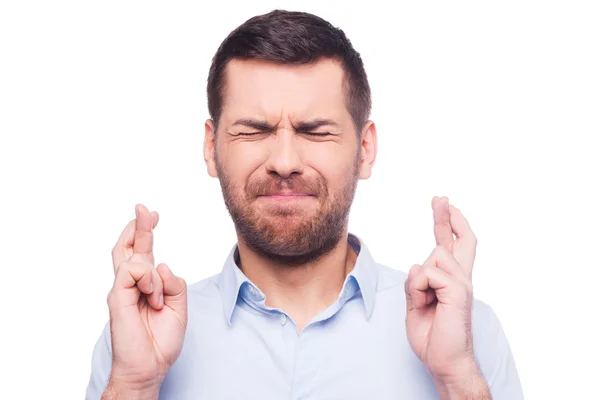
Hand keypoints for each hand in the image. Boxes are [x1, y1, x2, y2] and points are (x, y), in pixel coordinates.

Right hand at [105, 204, 186, 395]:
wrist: (149, 366)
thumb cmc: (161, 340)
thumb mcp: (179, 307)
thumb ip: (175, 284)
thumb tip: (163, 265)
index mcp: (146, 284)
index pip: (142, 251)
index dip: (145, 231)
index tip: (153, 214)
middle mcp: (132, 283)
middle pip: (129, 246)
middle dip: (137, 224)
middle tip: (143, 207)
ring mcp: (122, 289)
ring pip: (134, 257)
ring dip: (153, 273)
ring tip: (157, 300)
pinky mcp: (116, 296)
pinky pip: (132, 271)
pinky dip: (148, 279)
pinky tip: (152, 297)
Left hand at [405, 196, 481, 386]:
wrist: (444, 360)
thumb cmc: (432, 335)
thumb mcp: (416, 303)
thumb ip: (417, 281)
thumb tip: (417, 264)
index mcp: (452, 280)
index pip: (452, 245)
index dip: (448, 224)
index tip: (443, 204)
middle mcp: (461, 278)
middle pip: (458, 239)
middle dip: (446, 216)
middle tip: (440, 197)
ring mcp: (462, 283)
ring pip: (431, 259)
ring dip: (417, 282)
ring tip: (424, 303)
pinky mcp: (458, 291)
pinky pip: (426, 274)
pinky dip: (418, 290)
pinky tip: (425, 304)